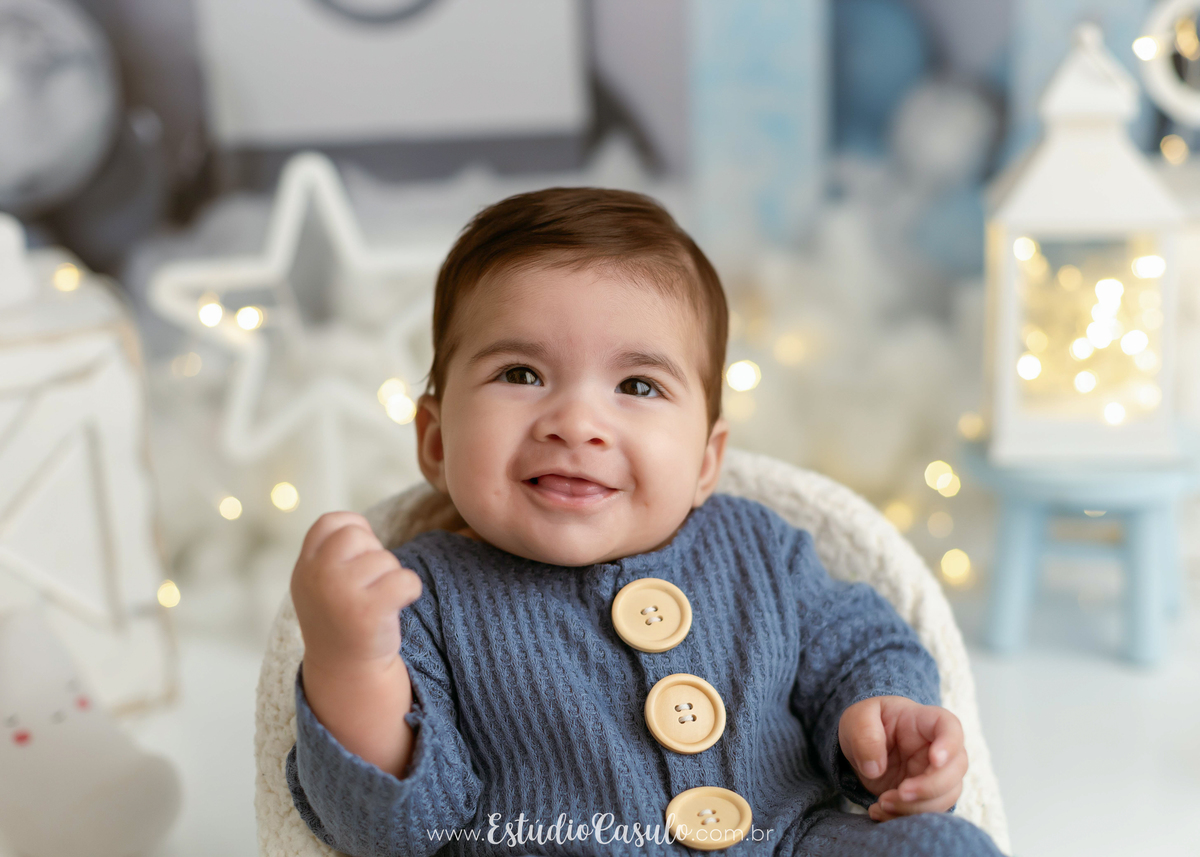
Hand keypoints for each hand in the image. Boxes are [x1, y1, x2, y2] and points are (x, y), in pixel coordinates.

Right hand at [291, 511, 422, 669]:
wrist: (345, 669)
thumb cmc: (341, 615)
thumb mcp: (320, 580)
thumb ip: (330, 551)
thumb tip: (360, 525)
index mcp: (305, 566)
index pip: (330, 522)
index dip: (354, 530)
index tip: (359, 556)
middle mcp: (317, 576)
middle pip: (358, 536)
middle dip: (374, 553)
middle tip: (371, 583)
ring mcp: (340, 593)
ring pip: (386, 559)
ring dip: (392, 576)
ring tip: (379, 600)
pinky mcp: (367, 612)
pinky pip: (406, 580)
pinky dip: (411, 590)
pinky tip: (398, 605)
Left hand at [838, 696, 966, 821]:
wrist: (862, 744)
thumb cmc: (865, 723)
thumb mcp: (856, 719)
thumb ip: (865, 736)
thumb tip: (876, 769)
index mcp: (923, 721)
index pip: (950, 727)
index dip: (950, 744)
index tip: (935, 760)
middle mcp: (936, 749)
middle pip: (955, 769)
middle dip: (930, 787)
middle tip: (900, 792)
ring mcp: (933, 774)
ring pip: (946, 796)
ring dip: (917, 808)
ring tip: (881, 803)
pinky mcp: (923, 796)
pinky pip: (926, 813)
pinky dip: (903, 818)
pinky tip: (878, 812)